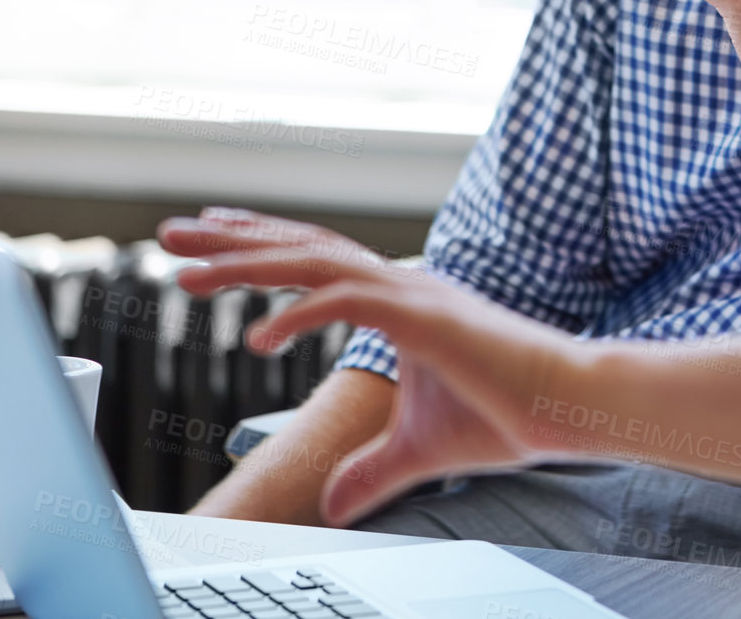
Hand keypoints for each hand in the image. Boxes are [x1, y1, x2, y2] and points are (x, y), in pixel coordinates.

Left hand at [158, 210, 578, 525]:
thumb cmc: (510, 415)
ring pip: (314, 263)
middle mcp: (401, 284)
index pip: (316, 260)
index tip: (209, 239)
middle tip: (170, 235)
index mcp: (400, 300)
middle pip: (302, 247)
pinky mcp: (425, 317)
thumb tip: (334, 504)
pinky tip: (257, 338)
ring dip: (246, 263)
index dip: (261, 245)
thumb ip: (373, 472)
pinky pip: (349, 303)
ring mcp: (414, 294)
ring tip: (185, 272)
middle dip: (232, 240)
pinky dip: (299, 314)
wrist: (571, 407)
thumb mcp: (420, 451)